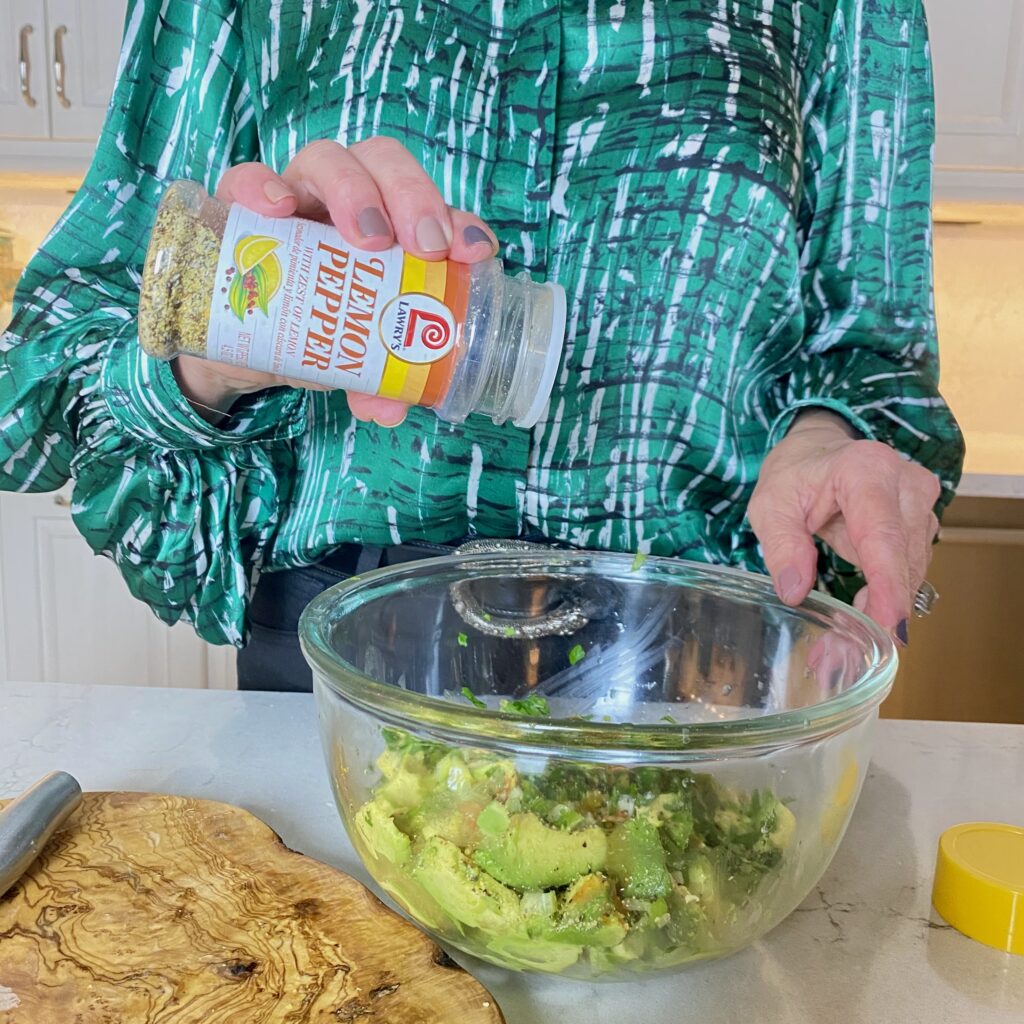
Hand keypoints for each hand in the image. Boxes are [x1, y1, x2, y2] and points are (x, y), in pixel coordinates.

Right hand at [174, 137, 498, 424]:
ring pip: (327, 158)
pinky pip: (247, 179)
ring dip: (355, 190)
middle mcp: (346, 203)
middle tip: (423, 247)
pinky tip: (278, 209)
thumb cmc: (311, 334)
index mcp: (386, 232)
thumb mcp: (349, 360)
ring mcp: (294, 197)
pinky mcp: (240, 206)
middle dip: (413, 196)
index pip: (430, 209)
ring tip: (368, 238)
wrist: (239, 343)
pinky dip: (263, 185)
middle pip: (385, 163)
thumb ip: (372, 380)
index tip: (473, 253)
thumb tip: (389, 408)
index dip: (458, 221)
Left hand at [747, 410, 940, 636]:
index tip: (888, 628)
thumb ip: (782, 546)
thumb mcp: (770, 506)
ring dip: (882, 609)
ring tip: (842, 644)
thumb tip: (794, 592)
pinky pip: (910, 566)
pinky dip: (887, 596)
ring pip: (912, 569)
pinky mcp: (923, 519)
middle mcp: (905, 483)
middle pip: (903, 560)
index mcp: (865, 471)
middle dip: (878, 611)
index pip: (883, 536)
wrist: (818, 449)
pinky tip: (861, 618)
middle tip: (841, 654)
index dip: (888, 587)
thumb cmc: (793, 474)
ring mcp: (921, 500)